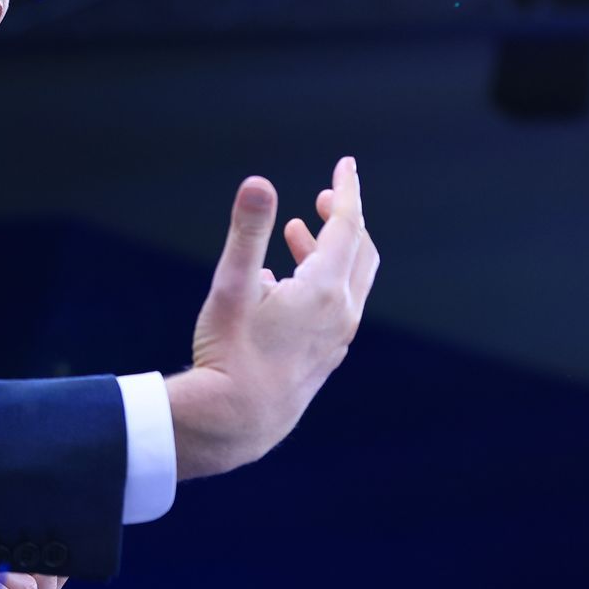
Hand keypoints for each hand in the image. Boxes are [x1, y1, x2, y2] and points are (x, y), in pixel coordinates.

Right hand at [170, 156, 380, 478]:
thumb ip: (247, 233)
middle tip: (325, 198)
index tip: (346, 165)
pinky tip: (281, 287)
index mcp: (326, 291)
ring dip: (327, 252)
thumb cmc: (230, 354)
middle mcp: (341, 314)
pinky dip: (321, 283)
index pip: (348, 226)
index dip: (347, 191)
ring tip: (295, 234)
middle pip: (359, 253)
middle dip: (344, 220)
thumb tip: (258, 182)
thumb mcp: (232, 288)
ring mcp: (336, 340)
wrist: (236, 423)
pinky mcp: (323, 359)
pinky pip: (336, 309)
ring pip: (347, 283)